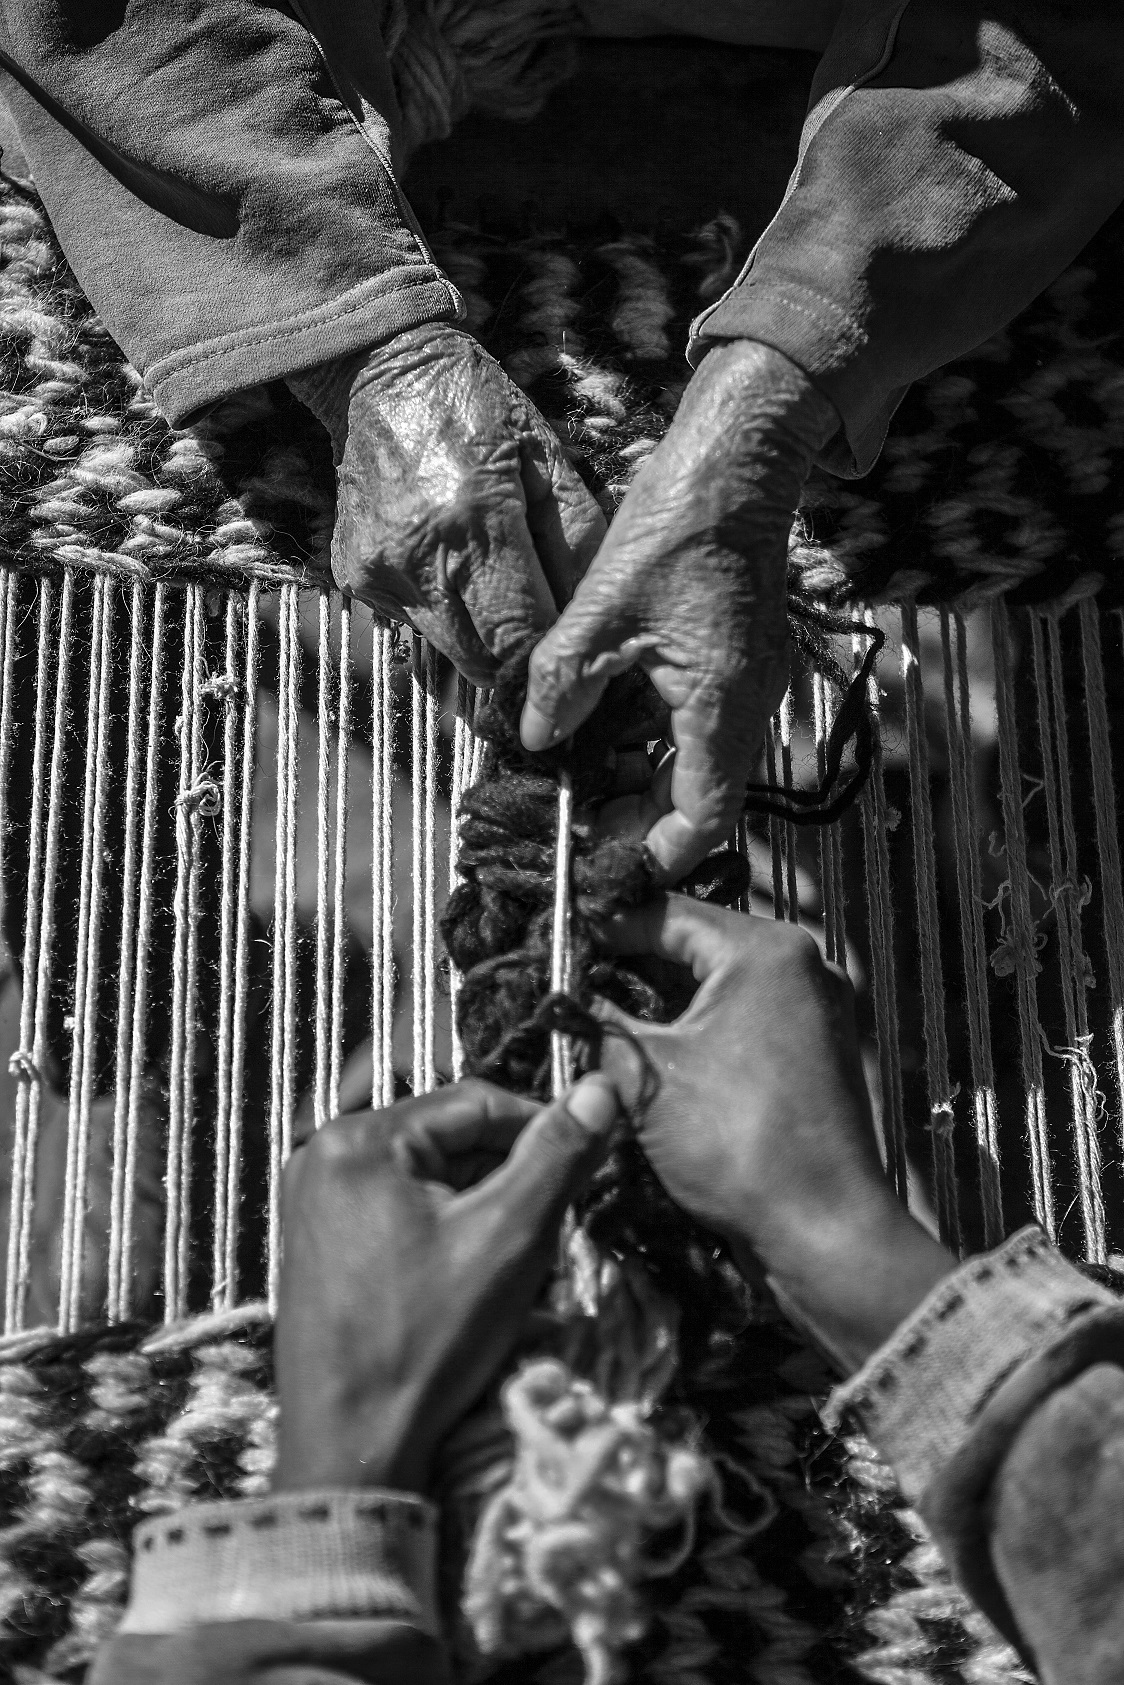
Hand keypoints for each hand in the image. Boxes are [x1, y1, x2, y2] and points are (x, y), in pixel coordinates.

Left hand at [272, 1074, 620, 1494]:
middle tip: (552, 1228)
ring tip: (516, 1264)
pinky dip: (446, 1234)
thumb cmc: (427, 1340)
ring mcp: (313, 1205)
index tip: (588, 1163)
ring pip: (428, 1180)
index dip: (541, 1128)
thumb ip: (557, 1155)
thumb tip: (602, 1087)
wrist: (350, 1447)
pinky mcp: (320, 1247)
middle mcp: (322, 1158)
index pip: (475, 1102)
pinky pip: (399, 1214)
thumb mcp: (510, 1237)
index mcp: (357, 1140)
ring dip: (482, 1209)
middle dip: (508, 1178)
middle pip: (448, 1141)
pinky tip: (473, 1281)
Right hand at [288, 325, 605, 683]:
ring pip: (451, 651)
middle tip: (544, 630)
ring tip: (499, 585)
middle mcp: (420, 557)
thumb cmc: (476, 405)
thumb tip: (589, 613)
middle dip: (520, 658)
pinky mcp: (356, 577)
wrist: (378, 372)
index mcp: (477, 519)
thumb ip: (576, 540)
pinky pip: (417, 624)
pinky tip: (453, 562)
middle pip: (484, 662)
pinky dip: (446, 610)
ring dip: (483, 636)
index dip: (551, 656)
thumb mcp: (547, 455)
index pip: (521, 636)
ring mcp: (380, 572)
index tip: (574, 650)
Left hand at [520, 341, 837, 880]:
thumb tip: (539, 742)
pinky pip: (702, 726)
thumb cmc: (677, 525)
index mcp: (722, 705)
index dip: (654, 856)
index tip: (604, 867)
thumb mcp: (599, 611)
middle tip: (577, 827)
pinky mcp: (740, 661)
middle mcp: (748, 706)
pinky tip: (608, 734)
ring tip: (583, 785)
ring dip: (646, 782)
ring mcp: (748, 684)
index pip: (702, 820)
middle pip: (699, 801)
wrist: (737, 460)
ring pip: (699, 765)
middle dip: (639, 823)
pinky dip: (657, 743)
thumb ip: (562, 686)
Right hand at [598, 897, 953, 1370]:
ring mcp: (811, 1012)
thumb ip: (597, 1024)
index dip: (602, 929)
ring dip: (656, 1007)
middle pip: (691, 947)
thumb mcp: (645, 1077)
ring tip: (597, 1026)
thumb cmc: (740, 1145)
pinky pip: (737, 1024)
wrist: (823, 1233)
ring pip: (712, 989)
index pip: (665, 912)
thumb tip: (563, 1002)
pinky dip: (692, 1035)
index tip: (554, 948)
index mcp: (767, 951)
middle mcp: (799, 967)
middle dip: (627, 970)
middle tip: (569, 990)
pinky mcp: (809, 1055)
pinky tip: (645, 1059)